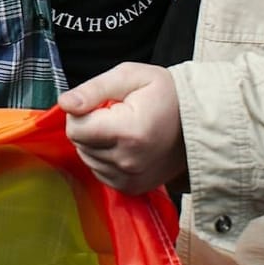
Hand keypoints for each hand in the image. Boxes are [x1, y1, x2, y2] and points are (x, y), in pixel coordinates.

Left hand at [58, 63, 187, 194]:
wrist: (198, 121)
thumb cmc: (165, 93)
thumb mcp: (130, 76)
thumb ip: (93, 89)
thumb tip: (65, 103)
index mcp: (128, 132)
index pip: (75, 129)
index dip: (82, 112)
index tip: (104, 104)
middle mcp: (128, 161)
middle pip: (80, 144)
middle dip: (90, 126)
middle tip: (117, 115)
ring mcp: (131, 178)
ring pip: (88, 159)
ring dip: (97, 143)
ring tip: (124, 129)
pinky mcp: (132, 188)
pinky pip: (99, 172)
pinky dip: (105, 157)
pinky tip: (125, 145)